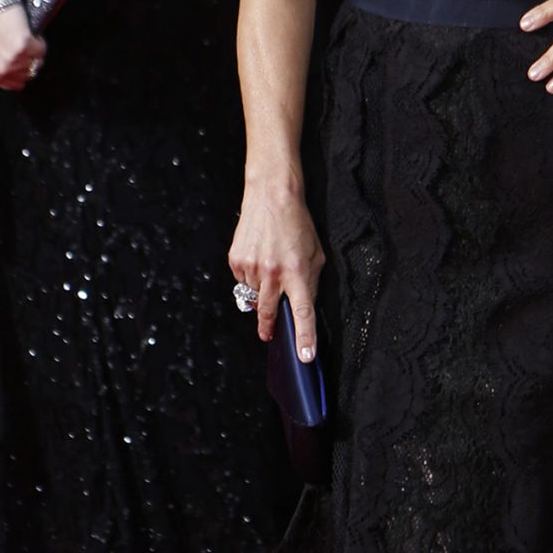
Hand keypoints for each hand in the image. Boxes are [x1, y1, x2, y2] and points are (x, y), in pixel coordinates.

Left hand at [0, 5, 46, 101]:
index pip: (13, 84)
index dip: (19, 71)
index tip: (17, 58)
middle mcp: (0, 69)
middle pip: (27, 75)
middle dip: (27, 61)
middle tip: (17, 43)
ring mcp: (12, 59)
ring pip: (36, 63)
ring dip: (33, 51)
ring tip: (20, 36)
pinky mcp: (24, 47)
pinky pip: (41, 50)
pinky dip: (38, 41)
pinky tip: (26, 31)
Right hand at [229, 184, 323, 358]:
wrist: (271, 196)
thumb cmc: (297, 223)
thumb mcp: (316, 253)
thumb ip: (310, 281)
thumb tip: (302, 304)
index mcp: (298, 272)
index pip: (303, 313)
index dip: (304, 338)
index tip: (305, 357)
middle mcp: (273, 272)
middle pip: (270, 313)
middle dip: (269, 328)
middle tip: (269, 335)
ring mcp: (252, 267)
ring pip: (254, 296)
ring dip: (261, 294)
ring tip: (268, 272)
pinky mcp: (236, 260)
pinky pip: (242, 281)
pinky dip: (250, 278)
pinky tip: (257, 261)